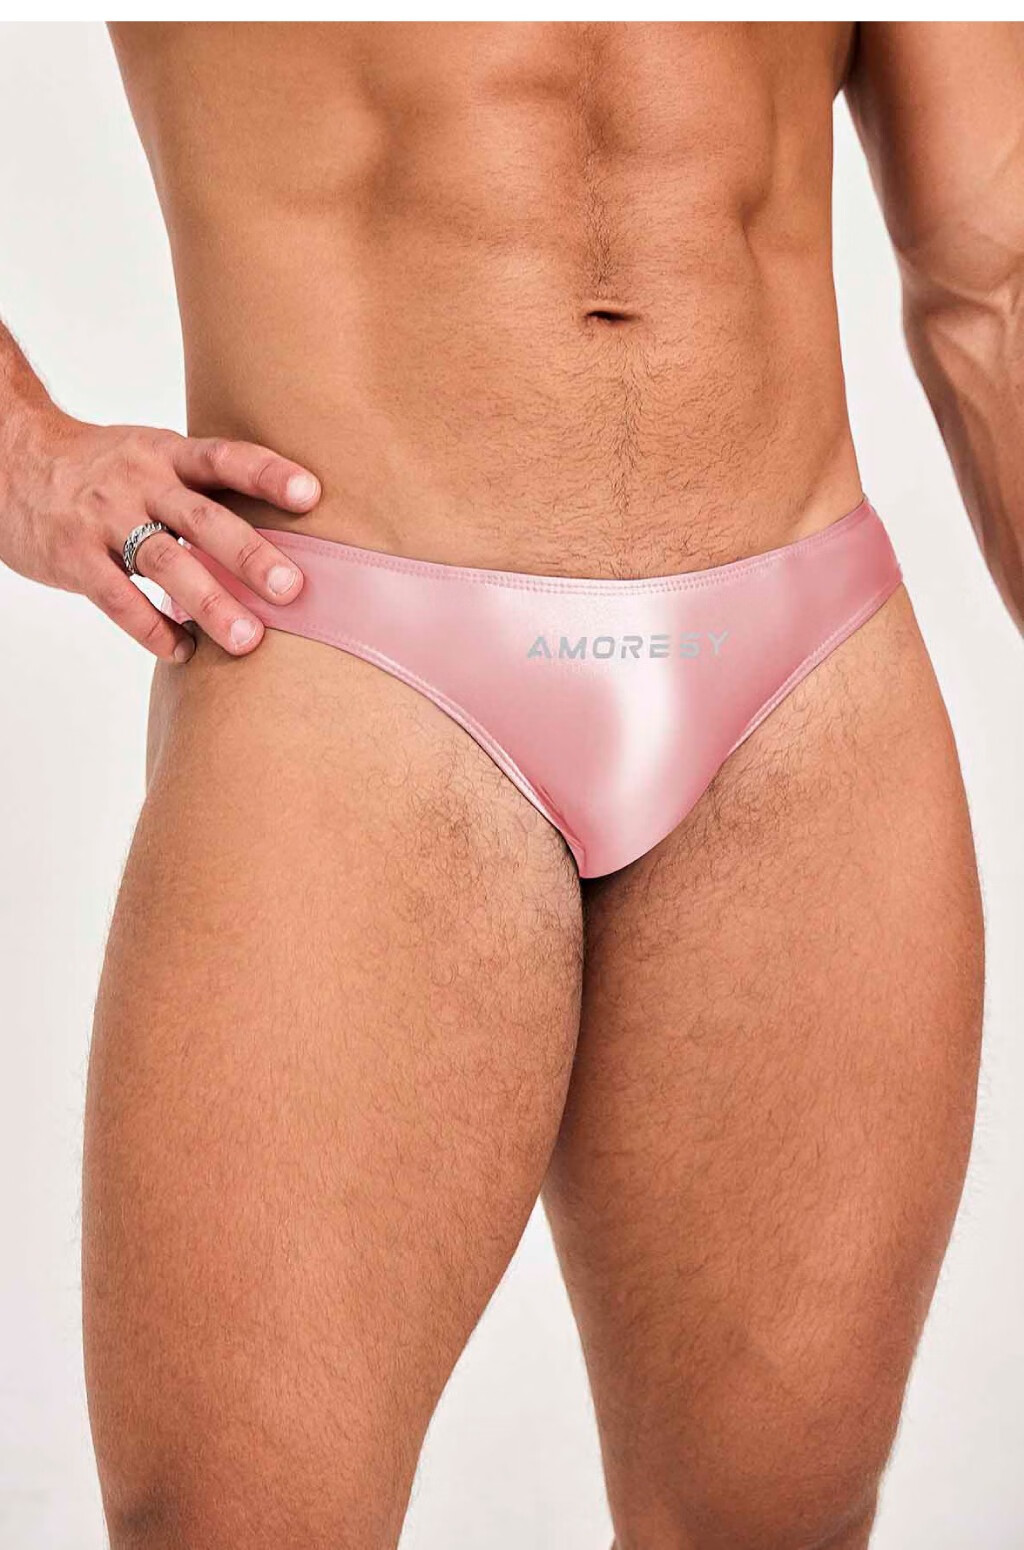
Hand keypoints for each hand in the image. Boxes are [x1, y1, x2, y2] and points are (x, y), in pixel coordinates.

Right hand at [0, 409, 321, 661]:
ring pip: (164, 562)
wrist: (10, 461)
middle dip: (249, 554)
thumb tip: (282, 533)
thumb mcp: (151, 456)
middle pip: (202, 518)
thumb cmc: (103, 469)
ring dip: (209, 603)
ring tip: (247, 640)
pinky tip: (184, 651)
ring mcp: (104, 519)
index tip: (310, 496)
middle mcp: (139, 481)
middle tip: (291, 590)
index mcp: (167, 453)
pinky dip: (153, 629)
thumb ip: (203, 489)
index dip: (267, 475)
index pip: (224, 457)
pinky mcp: (73, 556)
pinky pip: (118, 598)